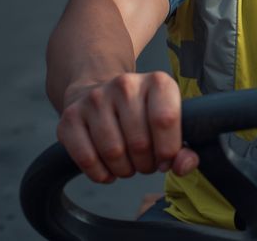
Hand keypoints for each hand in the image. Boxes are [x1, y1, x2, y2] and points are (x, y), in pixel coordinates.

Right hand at [57, 71, 198, 182]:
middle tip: (145, 163)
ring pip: (113, 152)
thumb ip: (185, 149)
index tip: (165, 160)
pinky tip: (107, 169)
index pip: (165, 120)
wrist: (99, 93)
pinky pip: (86, 158)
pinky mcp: (71, 116)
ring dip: (124, 170)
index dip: (167, 150)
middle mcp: (126, 84)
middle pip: (139, 142)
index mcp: (158, 82)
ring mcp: (95, 98)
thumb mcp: (170, 122)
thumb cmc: (142, 115)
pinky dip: (100, 173)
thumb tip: (182, 165)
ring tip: (128, 164)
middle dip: (146, 164)